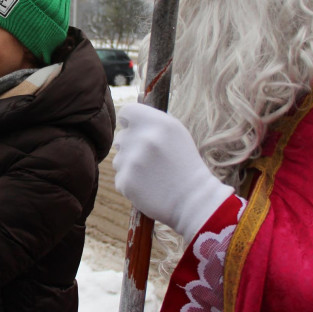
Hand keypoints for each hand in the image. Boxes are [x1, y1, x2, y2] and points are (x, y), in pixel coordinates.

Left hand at [112, 102, 234, 240]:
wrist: (194, 200)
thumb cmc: (185, 164)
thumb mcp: (176, 133)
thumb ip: (152, 122)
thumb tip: (126, 120)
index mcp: (158, 123)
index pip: (127, 111)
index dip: (129, 122)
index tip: (136, 131)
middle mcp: (144, 138)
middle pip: (121, 137)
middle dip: (131, 147)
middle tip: (151, 160)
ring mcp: (133, 160)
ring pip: (118, 159)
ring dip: (129, 166)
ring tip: (152, 174)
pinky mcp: (126, 181)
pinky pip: (119, 177)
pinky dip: (130, 183)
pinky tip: (148, 187)